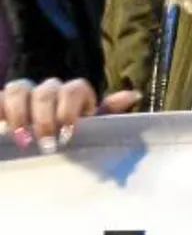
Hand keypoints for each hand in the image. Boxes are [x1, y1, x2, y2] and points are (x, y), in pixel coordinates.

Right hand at [2, 79, 141, 153]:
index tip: (69, 132)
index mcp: (73, 95)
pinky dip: (0, 110)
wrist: (43, 146)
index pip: (76, 88)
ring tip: (23, 139)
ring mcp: (23, 95)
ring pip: (18, 88)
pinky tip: (2, 126)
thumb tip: (135, 94)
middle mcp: (48, 90)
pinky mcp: (2, 105)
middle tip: (48, 144)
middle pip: (47, 90)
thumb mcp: (90, 130)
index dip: (72, 107)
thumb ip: (108, 113)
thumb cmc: (72, 139)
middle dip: (47, 117)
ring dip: (20, 112)